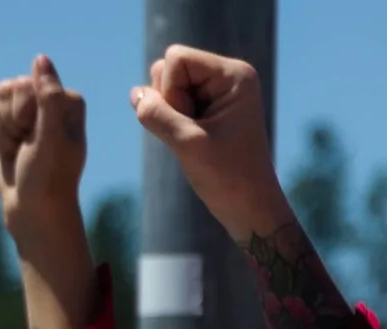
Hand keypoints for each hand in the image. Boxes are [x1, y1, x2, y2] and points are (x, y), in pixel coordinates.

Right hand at [0, 55, 86, 255]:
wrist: (34, 212)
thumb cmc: (48, 177)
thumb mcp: (51, 137)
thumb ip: (48, 97)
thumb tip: (40, 58)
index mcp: (67, 101)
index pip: (27, 82)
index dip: (23, 110)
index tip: (36, 135)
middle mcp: (48, 103)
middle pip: (8, 88)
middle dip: (10, 120)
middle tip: (27, 145)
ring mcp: (28, 115)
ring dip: (1, 132)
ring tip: (18, 152)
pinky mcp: (10, 127)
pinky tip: (9, 154)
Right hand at [130, 46, 288, 239]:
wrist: (251, 211)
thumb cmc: (229, 180)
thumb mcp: (187, 144)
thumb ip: (156, 114)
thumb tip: (135, 94)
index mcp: (234, 75)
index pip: (176, 58)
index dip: (170, 92)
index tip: (192, 126)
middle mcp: (227, 77)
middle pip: (168, 67)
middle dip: (168, 102)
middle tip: (193, 135)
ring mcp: (216, 93)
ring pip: (165, 85)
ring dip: (167, 115)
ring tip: (193, 141)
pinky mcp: (207, 111)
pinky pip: (170, 103)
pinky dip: (170, 122)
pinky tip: (189, 143)